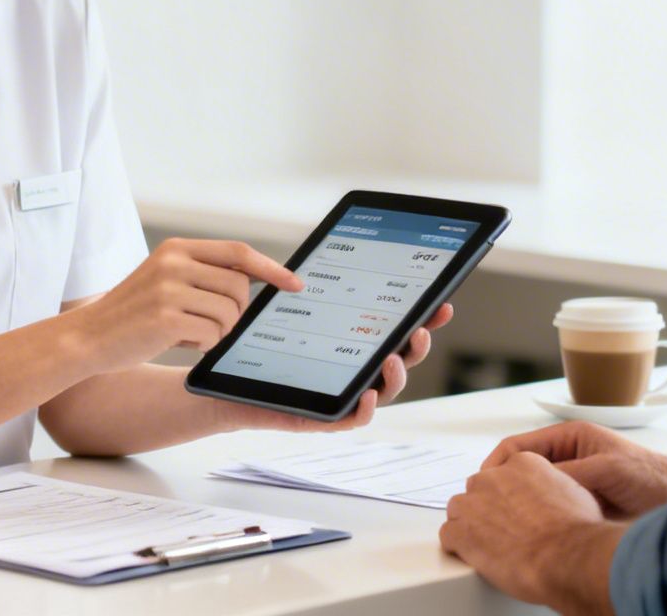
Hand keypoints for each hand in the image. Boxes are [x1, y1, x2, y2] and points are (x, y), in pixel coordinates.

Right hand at [72, 239, 299, 369]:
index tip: (296, 284)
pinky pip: (212, 334)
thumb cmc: (134, 313)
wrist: (88, 337)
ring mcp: (169, 289)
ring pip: (229, 313)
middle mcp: (174, 262)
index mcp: (178, 248)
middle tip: (211, 323)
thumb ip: (204, 274)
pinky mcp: (166, 318)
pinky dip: (203, 344)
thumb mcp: (167, 279)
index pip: (239, 252)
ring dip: (218, 331)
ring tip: (188, 332)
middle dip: (236, 312)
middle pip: (240, 287)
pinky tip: (178, 341)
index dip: (272, 269)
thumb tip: (255, 283)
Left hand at [211, 304, 454, 432]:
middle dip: (418, 346)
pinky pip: (350, 420)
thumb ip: (319, 284)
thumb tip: (347, 247)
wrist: (225, 381)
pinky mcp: (318, 417)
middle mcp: (353, 369)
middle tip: (421, 329)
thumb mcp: (292, 305)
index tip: (441, 303)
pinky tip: (367, 395)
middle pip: (401, 360)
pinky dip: (365, 411)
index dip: (424, 320)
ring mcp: (339, 393)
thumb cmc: (261, 342)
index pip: (397, 330)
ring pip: (384, 392)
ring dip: (396, 377)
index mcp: (354, 342)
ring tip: (391, 358)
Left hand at [440, 451, 620, 613]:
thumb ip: (553, 486)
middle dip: (486, 508)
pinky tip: (474, 556)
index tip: (512, 509)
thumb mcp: (574, 492)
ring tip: (487, 545)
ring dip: (470, 525)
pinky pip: (448, 535)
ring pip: (459, 509)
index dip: (506, 495)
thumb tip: (553, 498)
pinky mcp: (461, 531)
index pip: (502, 473)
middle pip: (478, 489)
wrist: (567, 556)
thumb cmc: (576, 530)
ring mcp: (474, 503)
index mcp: (522, 463)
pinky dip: (458, 546)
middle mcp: (494, 478)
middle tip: (502, 530)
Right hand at [485, 421, 666, 518]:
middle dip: (503, 484)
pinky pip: (549, 507)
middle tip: (489, 504)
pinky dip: (537, 516)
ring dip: (519, 502)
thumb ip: (573, 473)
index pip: (520, 445)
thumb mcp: (607, 469)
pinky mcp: (579, 503)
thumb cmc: (651, 476)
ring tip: (505, 518)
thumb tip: (539, 482)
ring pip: (533, 490)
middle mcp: (568, 458)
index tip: (485, 481)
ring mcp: (572, 481)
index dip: (499, 462)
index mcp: (570, 438)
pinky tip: (531, 530)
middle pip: (522, 468)